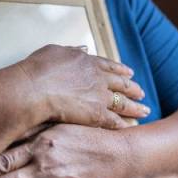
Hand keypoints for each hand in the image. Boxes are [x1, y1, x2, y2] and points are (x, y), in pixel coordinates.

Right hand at [15, 45, 148, 129]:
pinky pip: (114, 120)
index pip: (110, 66)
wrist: (32, 89)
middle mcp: (98, 78)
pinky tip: (130, 128)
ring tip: (145, 111)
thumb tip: (83, 49)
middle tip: (142, 92)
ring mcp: (99, 97)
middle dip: (133, 88)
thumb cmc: (37, 70)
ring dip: (135, 107)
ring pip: (123, 103)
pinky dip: (123, 124)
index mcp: (88, 62)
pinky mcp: (96, 115)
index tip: (130, 73)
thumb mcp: (55, 51)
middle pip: (122, 84)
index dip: (121, 70)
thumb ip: (72, 51)